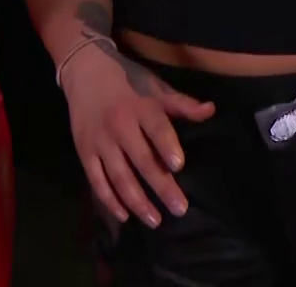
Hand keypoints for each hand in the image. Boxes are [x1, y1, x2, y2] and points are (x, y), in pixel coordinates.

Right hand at [61, 39, 215, 228]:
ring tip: (156, 220)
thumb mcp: (156, 90)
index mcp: (141, 108)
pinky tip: (125, 216)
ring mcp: (100, 142)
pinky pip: (97, 181)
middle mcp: (120, 126)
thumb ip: (182, 105)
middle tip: (179, 208)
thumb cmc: (129, 86)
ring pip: (119, 176)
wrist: (86, 75)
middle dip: (161, 185)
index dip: (166, 145)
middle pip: (141, 160)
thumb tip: (211, 110)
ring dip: (137, 201)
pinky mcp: (84, 153)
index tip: (178, 165)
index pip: (156, 127)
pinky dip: (110, 200)